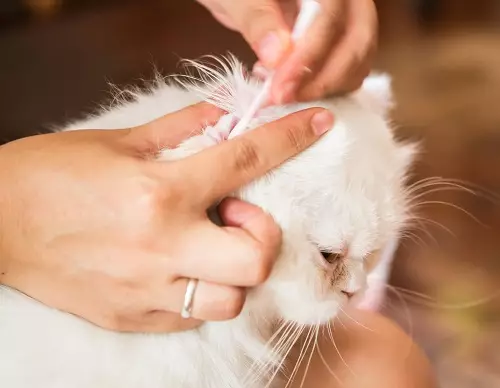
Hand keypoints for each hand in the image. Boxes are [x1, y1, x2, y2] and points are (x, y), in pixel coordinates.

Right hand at [0, 103, 332, 332]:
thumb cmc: (49, 175)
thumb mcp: (117, 141)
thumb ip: (181, 128)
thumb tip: (226, 114)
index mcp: (158, 190)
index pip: (246, 160)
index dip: (291, 137)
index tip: (317, 124)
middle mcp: (160, 245)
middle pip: (257, 259)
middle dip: (262, 237)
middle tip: (235, 217)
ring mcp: (147, 290)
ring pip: (231, 300)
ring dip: (233, 272)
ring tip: (206, 248)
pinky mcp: (133, 318)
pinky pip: (193, 316)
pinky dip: (200, 292)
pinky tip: (179, 269)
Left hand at [197, 0, 376, 101]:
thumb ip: (258, 21)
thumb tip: (278, 56)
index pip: (330, 18)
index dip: (309, 57)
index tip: (282, 87)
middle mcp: (348, 0)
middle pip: (358, 42)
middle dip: (324, 79)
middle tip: (284, 98)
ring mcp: (347, 21)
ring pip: (358, 61)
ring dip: (325, 87)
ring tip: (281, 92)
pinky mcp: (339, 43)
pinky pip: (347, 71)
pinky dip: (323, 87)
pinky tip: (291, 88)